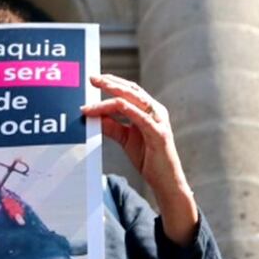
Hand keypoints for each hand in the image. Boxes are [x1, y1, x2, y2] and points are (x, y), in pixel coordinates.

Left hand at [82, 74, 197, 245]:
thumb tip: (94, 117)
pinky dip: (127, 109)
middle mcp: (156, 111)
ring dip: (114, 92)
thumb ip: (112, 126)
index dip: (113, 82)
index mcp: (149, 111)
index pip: (130, 90)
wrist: (165, 180)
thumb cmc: (148, 158)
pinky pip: (142, 117)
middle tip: (92, 78)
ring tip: (98, 88)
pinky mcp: (158, 134)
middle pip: (132, 90)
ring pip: (135, 100)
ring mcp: (159, 121)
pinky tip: (115, 104)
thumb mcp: (125, 139)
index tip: (95, 79)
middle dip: (111, 83)